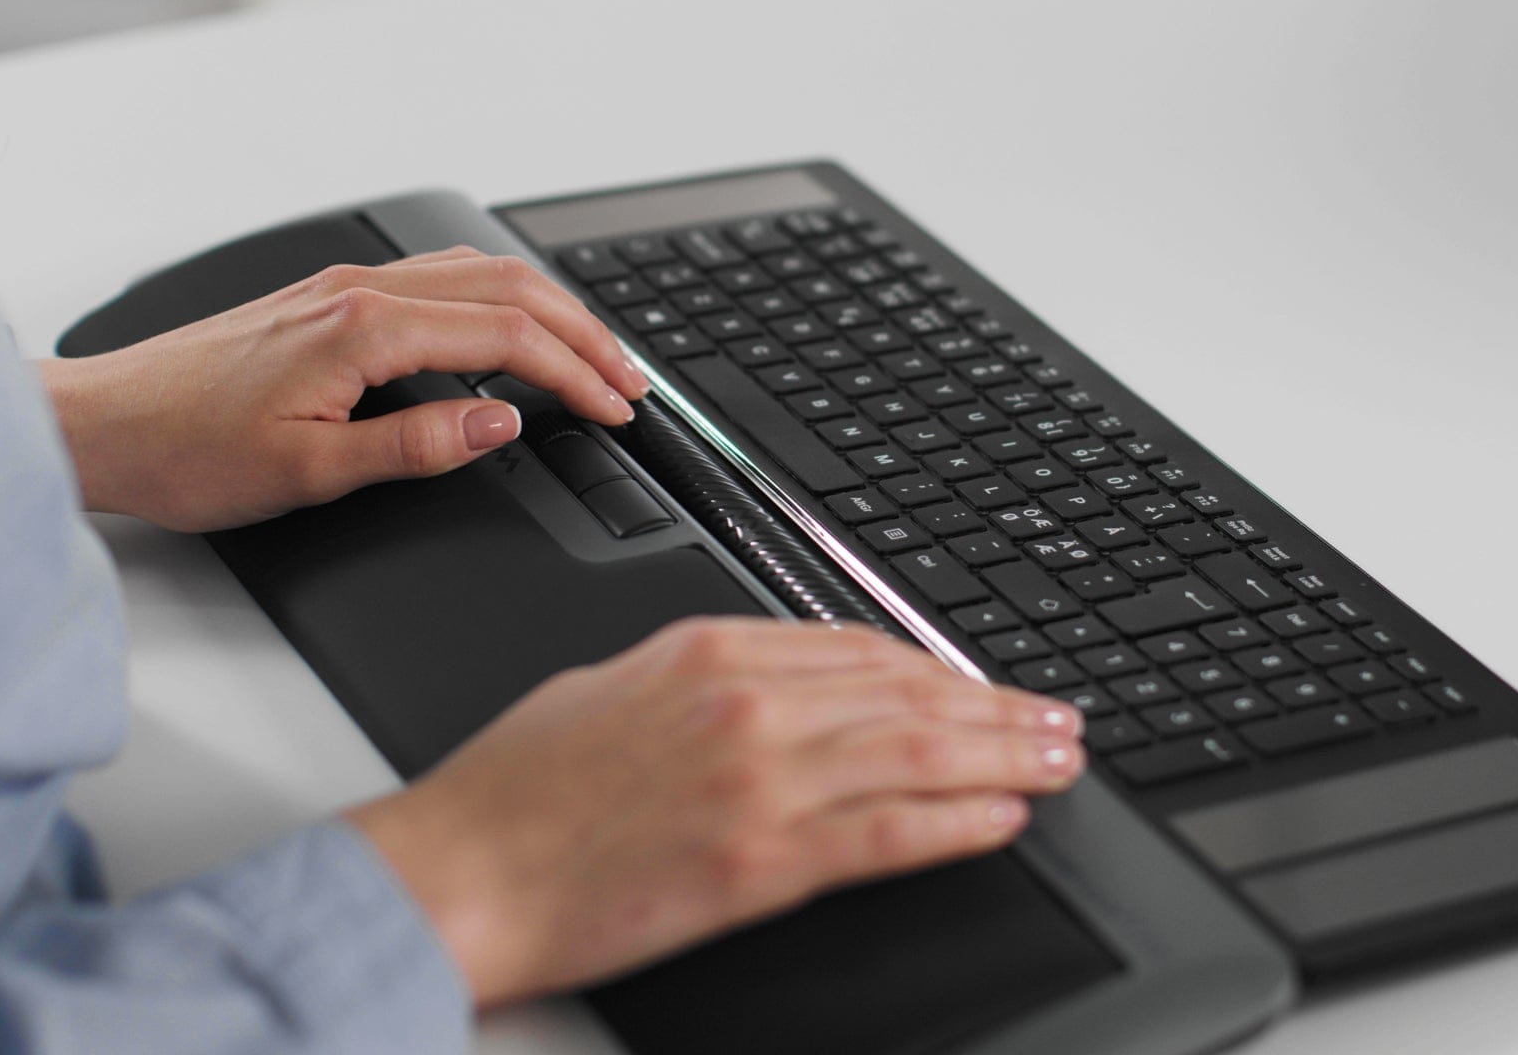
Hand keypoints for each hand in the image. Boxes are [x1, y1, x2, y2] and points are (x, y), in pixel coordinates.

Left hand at [40, 247, 648, 531]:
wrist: (102, 425)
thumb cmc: (187, 451)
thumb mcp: (312, 474)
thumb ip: (418, 445)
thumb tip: (502, 425)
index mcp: (364, 329)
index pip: (505, 338)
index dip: (574, 373)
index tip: (616, 410)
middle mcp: (359, 292)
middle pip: (507, 289)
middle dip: (583, 333)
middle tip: (632, 380)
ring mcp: (343, 288)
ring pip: (477, 274)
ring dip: (547, 309)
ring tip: (594, 351)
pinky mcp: (329, 300)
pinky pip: (440, 280)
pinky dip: (499, 300)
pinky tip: (511, 325)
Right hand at [346, 618, 1084, 1007]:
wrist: (459, 869)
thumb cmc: (518, 787)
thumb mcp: (616, 686)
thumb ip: (709, 676)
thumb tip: (789, 679)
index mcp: (710, 652)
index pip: (860, 647)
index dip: (938, 669)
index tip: (980, 686)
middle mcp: (747, 703)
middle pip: (908, 694)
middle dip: (997, 709)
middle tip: (1058, 719)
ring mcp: (759, 779)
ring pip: (917, 753)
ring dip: (1003, 757)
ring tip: (1056, 760)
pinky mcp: (760, 861)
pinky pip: (887, 834)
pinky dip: (955, 823)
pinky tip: (1001, 819)